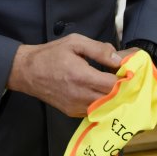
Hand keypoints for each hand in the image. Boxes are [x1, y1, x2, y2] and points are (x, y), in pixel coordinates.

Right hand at [7, 34, 121, 116]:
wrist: (27, 72)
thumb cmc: (51, 54)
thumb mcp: (75, 42)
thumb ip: (99, 49)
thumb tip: (119, 58)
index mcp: (82, 76)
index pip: (114, 85)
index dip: (125, 78)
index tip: (129, 71)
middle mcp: (80, 95)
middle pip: (113, 98)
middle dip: (121, 88)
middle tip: (124, 77)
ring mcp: (76, 107)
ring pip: (105, 107)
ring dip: (112, 97)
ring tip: (113, 84)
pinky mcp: (72, 112)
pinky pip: (94, 110)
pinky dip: (101, 103)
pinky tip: (100, 91)